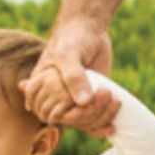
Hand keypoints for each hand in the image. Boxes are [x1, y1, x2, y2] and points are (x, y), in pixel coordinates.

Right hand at [21, 19, 119, 136]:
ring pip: (83, 122)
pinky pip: (93, 121)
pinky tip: (112, 126)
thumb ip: (74, 77)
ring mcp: (74, 100)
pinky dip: (102, 125)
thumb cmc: (71, 38)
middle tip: (105, 94)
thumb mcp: (68, 54)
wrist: (89, 29)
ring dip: (101, 117)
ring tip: (113, 99)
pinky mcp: (90, 100)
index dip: (70, 113)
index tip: (86, 101)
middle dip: (90, 114)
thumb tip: (83, 103)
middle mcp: (56, 98)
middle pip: (70, 121)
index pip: (51, 114)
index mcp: (41, 89)